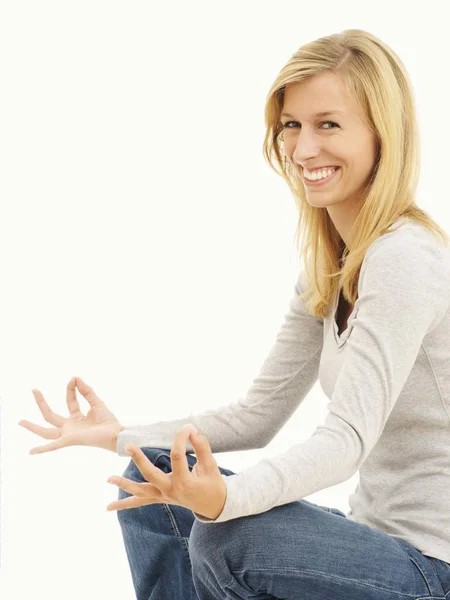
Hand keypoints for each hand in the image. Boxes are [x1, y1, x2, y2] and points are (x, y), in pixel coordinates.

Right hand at [18, 376, 124, 453]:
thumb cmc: (108, 422)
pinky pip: (54, 445)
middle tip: (33, 389)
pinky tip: (31, 451)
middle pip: (51, 415)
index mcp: (77, 418)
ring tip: (20, 421)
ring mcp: (68, 434)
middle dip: (42, 402)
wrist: (115, 434)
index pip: (70, 401)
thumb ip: (86, 391)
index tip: (73, 379)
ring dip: (33, 427)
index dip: (71, 389)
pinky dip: (42, 449)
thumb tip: (75, 378)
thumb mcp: (96, 402)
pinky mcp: (70, 440)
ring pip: (46, 431)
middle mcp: (70, 426)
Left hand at [106, 424, 227, 520]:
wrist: (214, 505)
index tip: (187, 428)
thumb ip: (201, 447)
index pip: (178, 456)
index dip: (181, 438)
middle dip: (139, 460)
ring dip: (124, 485)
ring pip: (140, 492)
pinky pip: (140, 502)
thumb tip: (191, 430)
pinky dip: (124, 504)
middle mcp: (171, 491)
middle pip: (151, 475)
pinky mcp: (160, 498)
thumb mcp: (211, 465)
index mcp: (185, 482)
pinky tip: (107, 508)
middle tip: (129, 446)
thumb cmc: (213, 483)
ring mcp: (163, 497)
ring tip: (108, 478)